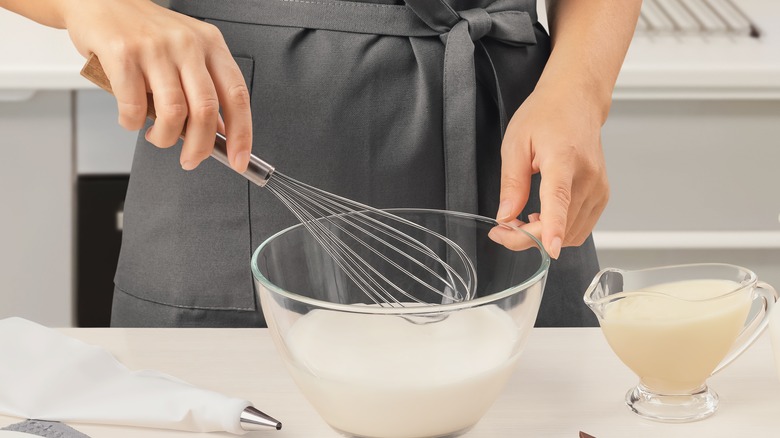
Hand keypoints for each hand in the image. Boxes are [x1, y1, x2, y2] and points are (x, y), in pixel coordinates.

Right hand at [64, 0, 251, 171]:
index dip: (241, 133)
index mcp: (211, 44)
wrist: (101, 0)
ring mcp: (155, 48)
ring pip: (173, 113)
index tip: (239, 159)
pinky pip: (134, 106)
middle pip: (206, 110)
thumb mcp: (187, 53)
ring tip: (157, 137)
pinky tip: (131, 119)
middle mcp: (187, 44)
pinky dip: (133, 123)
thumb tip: (222, 132)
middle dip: (200, 147)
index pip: (237, 96)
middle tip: (190, 159)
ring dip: (165, 138)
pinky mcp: (123, 53)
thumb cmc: (145, 31)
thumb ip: (205, 89)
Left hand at [488, 85, 609, 257]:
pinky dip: (560, 231)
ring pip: (571, 232)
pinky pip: (581, 227)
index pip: (559, 198)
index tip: (550, 248)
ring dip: (543, 236)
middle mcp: (587, 176)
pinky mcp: (602, 195)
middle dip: (528, 237)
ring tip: (521, 220)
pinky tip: (543, 217)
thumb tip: (506, 216)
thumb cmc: (546, 115)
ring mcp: (598, 187)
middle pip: (560, 224)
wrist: (576, 100)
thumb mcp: (515, 143)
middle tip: (502, 229)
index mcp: (563, 159)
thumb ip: (512, 184)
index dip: (553, 226)